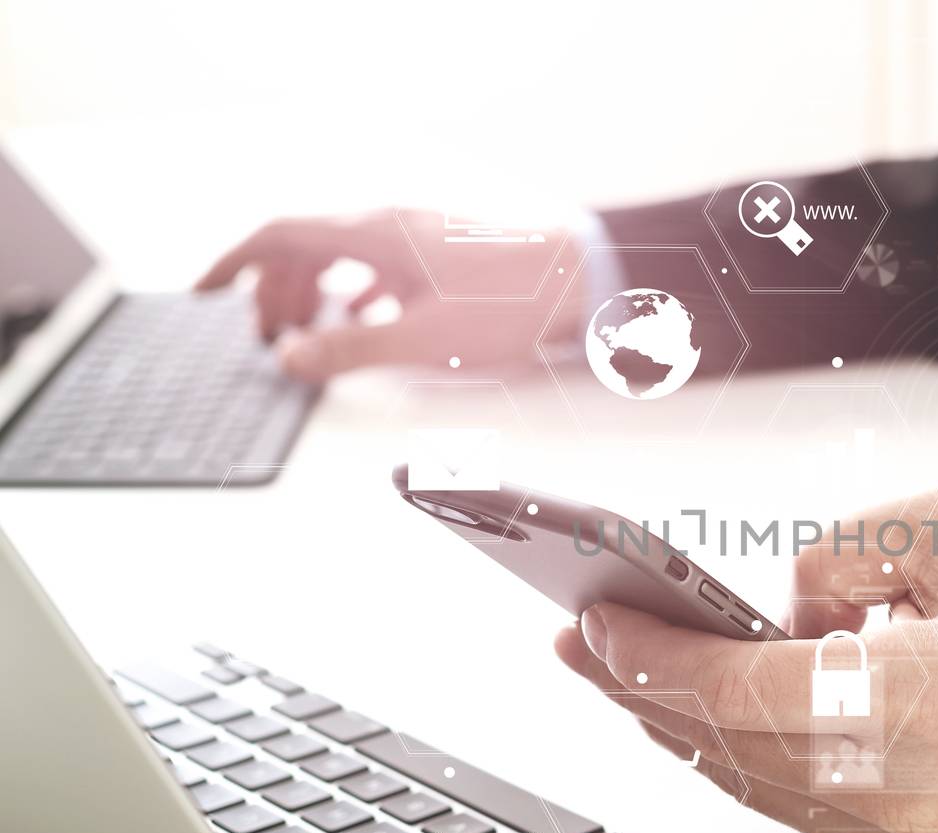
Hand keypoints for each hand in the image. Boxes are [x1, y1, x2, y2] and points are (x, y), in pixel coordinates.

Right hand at [195, 209, 571, 380]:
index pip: (278, 235)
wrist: (589, 279)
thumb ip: (351, 349)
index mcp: (373, 232)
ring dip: (313, 292)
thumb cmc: (516, 304)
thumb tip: (289, 358)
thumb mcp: (424, 339)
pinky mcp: (444, 252)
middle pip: (305, 246)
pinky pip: (379, 263)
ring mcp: (418, 234)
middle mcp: (390, 222)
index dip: (232, 265)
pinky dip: (354, 291)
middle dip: (273, 291)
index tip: (202, 294)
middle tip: (265, 341)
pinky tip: (363, 318)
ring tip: (307, 336)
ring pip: (342, 254)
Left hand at [554, 489, 937, 832]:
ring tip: (638, 671)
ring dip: (689, 726)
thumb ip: (841, 549)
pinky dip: (751, 762)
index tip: (598, 622)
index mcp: (914, 710)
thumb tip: (773, 610)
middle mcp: (898, 799)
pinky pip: (796, 814)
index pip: (735, 689)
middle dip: (644, 688)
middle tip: (589, 642)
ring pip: (751, 784)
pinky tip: (721, 717)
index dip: (652, 655)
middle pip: (724, 744)